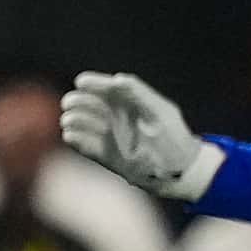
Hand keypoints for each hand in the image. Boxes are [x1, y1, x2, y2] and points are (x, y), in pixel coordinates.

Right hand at [61, 72, 210, 197]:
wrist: (180, 172)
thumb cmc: (173, 138)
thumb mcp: (159, 112)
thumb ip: (139, 94)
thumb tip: (117, 78)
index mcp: (131, 103)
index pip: (108, 88)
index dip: (94, 82)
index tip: (81, 81)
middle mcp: (118, 117)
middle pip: (91, 104)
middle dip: (78, 101)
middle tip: (70, 102)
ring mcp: (111, 136)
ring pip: (85, 124)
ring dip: (75, 120)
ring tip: (69, 121)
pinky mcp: (107, 155)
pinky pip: (86, 146)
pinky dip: (77, 141)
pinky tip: (71, 136)